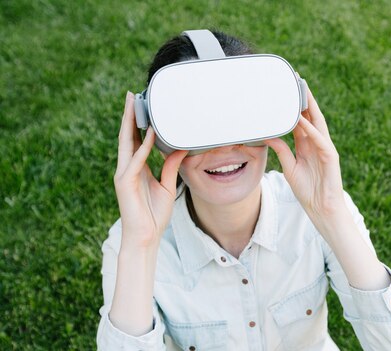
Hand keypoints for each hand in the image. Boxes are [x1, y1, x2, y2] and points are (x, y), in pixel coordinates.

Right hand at [113, 92, 187, 248]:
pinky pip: (135, 160)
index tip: (141, 105)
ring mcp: (124, 173)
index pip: (134, 139)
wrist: (146, 236)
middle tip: (131, 94)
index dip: (136, 122)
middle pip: (126, 135)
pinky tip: (148, 133)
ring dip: (130, 123)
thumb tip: (179, 149)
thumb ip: (170, 166)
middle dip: (129, 115)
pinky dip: (142, 146)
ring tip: (134, 104)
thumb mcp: (167, 185)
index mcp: (136, 167)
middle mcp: (127, 167)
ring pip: (126, 142)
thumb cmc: (154, 214)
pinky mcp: (125, 182)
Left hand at [265, 89, 345, 219]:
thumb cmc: (308, 191)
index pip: (301, 119)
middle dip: (304, 98)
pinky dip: (312, 130)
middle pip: (311, 116)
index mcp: (307, 144)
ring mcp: (325, 148)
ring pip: (317, 123)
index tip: (286, 90)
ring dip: (310, 107)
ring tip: (301, 91)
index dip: (295, 105)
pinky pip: (320, 140)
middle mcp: (317, 143)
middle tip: (295, 80)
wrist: (322, 209)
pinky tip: (303, 121)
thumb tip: (268, 136)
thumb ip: (281, 151)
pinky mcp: (331, 157)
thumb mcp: (289, 167)